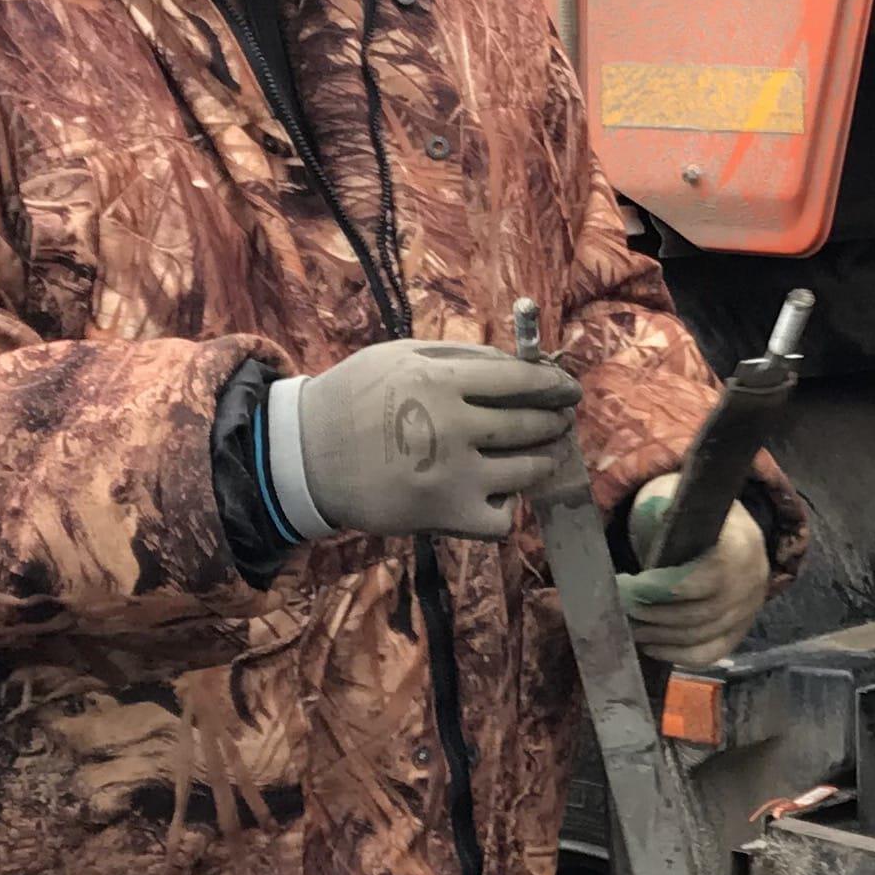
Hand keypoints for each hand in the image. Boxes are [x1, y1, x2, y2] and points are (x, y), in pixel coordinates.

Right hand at [279, 341, 582, 540]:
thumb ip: (461, 357)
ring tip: (535, 458)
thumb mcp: (400, 356)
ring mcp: (453, 475)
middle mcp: (453, 426)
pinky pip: (502, 518)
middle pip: (532, 425)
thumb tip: (520, 363)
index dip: (556, 385)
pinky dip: (503, 508)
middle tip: (559, 423)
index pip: (524, 380)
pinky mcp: (445, 515)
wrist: (305, 456)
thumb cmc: (354, 398)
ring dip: (538, 463)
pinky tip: (492, 495)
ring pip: (528, 471)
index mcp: (441, 380)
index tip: (569, 390)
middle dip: (554, 424)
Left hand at [619, 478, 769, 662]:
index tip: (629, 584)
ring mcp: (749, 610)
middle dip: (654, 613)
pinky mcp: (741, 631)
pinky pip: (710, 653)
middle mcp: (753, 581)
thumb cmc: (695, 516)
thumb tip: (652, 517)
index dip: (662, 588)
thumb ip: (665, 508)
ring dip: (659, 635)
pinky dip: (678, 655)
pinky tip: (651, 645)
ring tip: (630, 625)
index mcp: (742, 544)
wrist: (729, 532)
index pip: (705, 578)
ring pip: (702, 636)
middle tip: (622, 606)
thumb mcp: (680, 499)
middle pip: (701, 613)